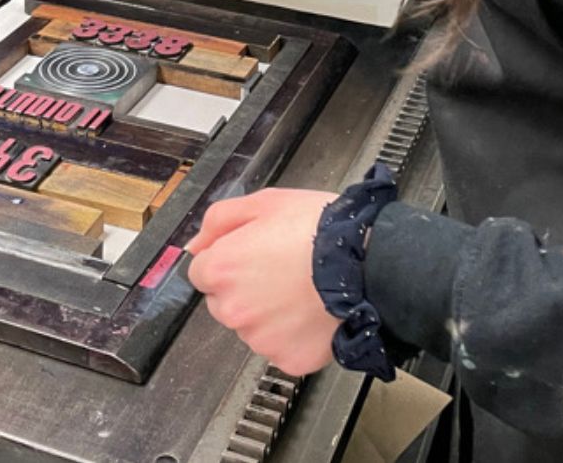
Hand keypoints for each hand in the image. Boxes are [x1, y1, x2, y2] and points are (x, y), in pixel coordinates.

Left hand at [187, 187, 340, 376]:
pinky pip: (281, 347)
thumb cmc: (318, 229)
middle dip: (243, 289)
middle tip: (278, 269)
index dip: (227, 259)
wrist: (366, 262)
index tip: (250, 254)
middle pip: (223, 302)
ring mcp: (261, 339)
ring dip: (267, 313)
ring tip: (300, 289)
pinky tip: (311, 311)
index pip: (202, 272)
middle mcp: (234, 309)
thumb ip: (219, 220)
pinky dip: (293, 334)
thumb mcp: (263, 202)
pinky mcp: (288, 359)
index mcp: (222, 269)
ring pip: (252, 327)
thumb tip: (196, 243)